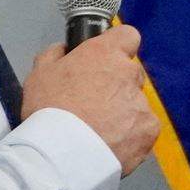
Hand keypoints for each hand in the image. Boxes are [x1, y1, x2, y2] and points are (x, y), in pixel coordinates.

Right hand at [24, 25, 156, 172]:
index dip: (117, 46)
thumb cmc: (48, 108)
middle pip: (130, 74)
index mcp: (105, 53)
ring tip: (99, 132)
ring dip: (123, 112)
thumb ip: (56, 54)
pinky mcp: (150, 130)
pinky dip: (131, 136)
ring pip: (135, 103)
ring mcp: (143, 103)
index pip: (127, 36)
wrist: (62, 154)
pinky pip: (142, 128)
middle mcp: (129, 74)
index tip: (105, 60)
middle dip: (116, 85)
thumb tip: (66, 50)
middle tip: (93, 105)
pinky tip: (112, 145)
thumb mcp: (39, 73)